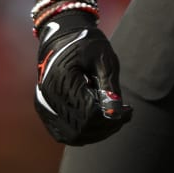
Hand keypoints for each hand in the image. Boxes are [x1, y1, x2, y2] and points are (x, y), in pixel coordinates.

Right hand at [34, 9, 131, 144]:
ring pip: (73, 136)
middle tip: (125, 115)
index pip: (88, 114)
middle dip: (107, 127)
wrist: (62, 36)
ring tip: (114, 118)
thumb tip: (116, 114)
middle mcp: (48, 96)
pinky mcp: (45, 111)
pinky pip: (64, 133)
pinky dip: (84, 132)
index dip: (112, 119)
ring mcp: (44, 106)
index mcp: (62, 80)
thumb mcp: (104, 58)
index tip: (129, 109)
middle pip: (81, 129)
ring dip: (97, 133)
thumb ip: (109, 86)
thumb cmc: (86, 43)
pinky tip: (99, 121)